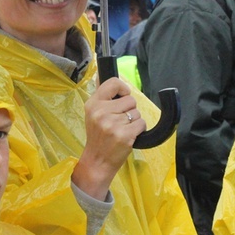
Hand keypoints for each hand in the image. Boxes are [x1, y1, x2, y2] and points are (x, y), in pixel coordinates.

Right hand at [72, 77, 146, 199]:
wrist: (98, 161)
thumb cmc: (98, 137)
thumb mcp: (93, 113)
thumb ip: (101, 95)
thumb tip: (101, 73)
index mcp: (93, 104)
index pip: (113, 83)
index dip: (123, 89)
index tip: (123, 96)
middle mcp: (101, 112)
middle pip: (130, 99)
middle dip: (129, 110)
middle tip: (119, 121)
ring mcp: (112, 124)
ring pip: (137, 112)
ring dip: (134, 121)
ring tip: (121, 129)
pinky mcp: (124, 135)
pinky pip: (141, 123)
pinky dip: (138, 129)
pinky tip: (128, 135)